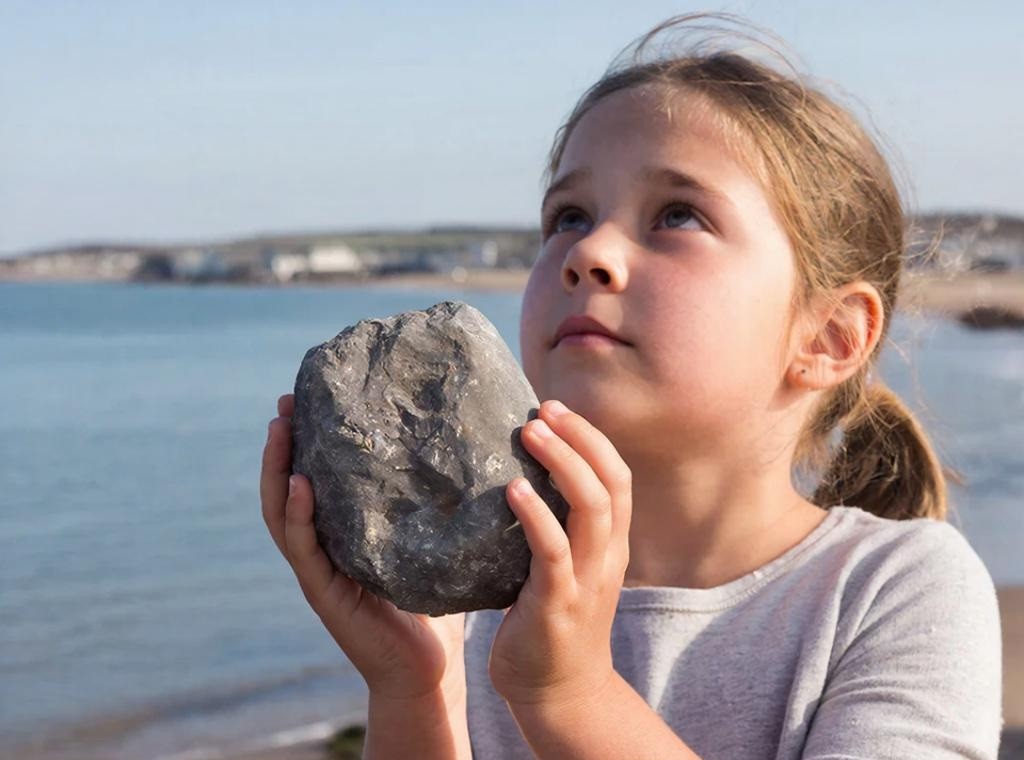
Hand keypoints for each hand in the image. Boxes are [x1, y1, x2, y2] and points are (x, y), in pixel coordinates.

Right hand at [261, 393, 465, 700]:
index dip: (305, 444)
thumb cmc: (433, 608)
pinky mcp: (326, 594)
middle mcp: (323, 550)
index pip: (313, 481)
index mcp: (342, 537)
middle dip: (281, 447)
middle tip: (284, 402)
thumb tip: (466, 451)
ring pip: (282, 514)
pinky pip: (305, 549)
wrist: (427, 671)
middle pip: (286, 489)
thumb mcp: (427, 546)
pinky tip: (301, 484)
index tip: (307, 399)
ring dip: (277, 470)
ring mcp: (319, 573)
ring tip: (279, 430)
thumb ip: (429, 510)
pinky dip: (298, 515)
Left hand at [489, 399, 631, 709]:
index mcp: (610, 543)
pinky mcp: (559, 604)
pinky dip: (536, 516)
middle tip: (544, 409)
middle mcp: (608, 556)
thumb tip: (514, 473)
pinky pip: (554, 552)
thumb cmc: (551, 618)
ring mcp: (588, 580)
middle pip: (612, 483)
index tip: (557, 408)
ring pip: (592, 510)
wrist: (559, 691)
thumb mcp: (564, 564)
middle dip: (581, 438)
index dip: (592, 438)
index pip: (617, 477)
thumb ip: (554, 523)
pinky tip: (514, 490)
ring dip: (563, 465)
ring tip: (531, 432)